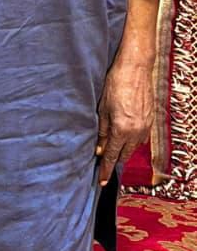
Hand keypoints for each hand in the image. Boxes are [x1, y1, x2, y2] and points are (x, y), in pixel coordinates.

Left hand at [96, 58, 154, 185]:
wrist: (136, 68)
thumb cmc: (115, 84)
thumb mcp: (103, 108)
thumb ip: (102, 131)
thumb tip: (99, 148)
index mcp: (122, 130)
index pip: (111, 156)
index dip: (105, 170)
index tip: (101, 182)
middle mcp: (136, 132)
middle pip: (124, 155)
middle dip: (114, 160)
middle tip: (103, 166)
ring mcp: (146, 127)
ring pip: (133, 147)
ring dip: (123, 150)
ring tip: (113, 150)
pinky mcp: (151, 121)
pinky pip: (140, 138)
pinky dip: (132, 141)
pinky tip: (125, 136)